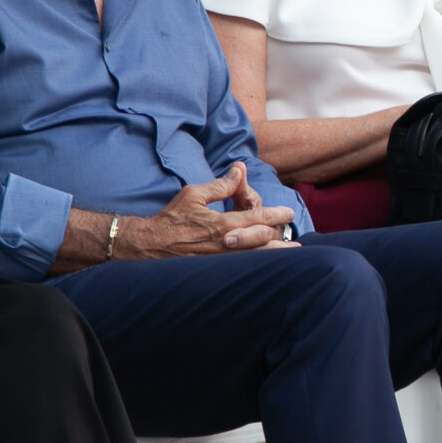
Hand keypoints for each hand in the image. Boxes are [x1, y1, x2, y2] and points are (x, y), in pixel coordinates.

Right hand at [116, 163, 296, 258]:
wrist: (149, 246)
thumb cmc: (171, 219)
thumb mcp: (194, 194)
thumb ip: (220, 185)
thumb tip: (239, 171)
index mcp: (222, 224)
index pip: (257, 218)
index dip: (276, 215)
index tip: (288, 213)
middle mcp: (226, 245)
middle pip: (263, 242)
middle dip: (279, 238)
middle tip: (292, 237)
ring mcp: (222, 261)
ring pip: (256, 259)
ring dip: (274, 255)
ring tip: (290, 254)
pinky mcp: (216, 271)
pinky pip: (242, 268)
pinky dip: (256, 265)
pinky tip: (265, 266)